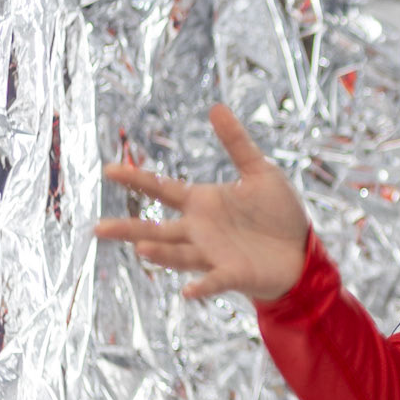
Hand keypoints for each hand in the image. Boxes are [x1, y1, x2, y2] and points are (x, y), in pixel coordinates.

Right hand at [94, 104, 311, 303]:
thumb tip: (216, 106)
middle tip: (98, 228)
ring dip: (162, 254)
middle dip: (129, 230)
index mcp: (202, 202)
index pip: (162, 189)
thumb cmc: (277, 212)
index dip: (136, 179)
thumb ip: (236, 143)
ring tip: (141, 248)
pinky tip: (188, 293)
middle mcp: (199, 230)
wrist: (302, 249)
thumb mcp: (259, 170)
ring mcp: (213, 254)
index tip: (109, 169)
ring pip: (180, 255)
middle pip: (157, 230)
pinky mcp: (234, 273)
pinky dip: (202, 286)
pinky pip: (214, 280)